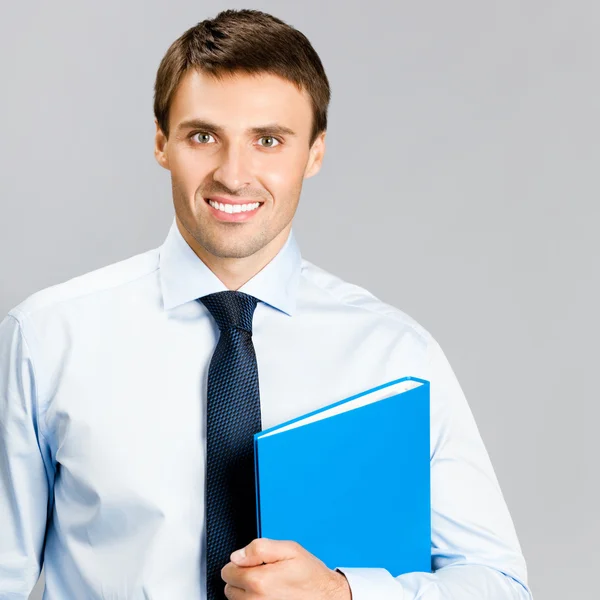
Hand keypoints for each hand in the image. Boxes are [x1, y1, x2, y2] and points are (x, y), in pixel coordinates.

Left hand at [221, 537, 351, 599]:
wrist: (326, 598)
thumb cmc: (310, 575)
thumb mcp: (289, 549)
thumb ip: (259, 548)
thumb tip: (237, 555)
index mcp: (259, 581)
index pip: (228, 571)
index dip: (240, 563)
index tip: (254, 563)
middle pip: (230, 588)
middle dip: (242, 578)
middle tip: (264, 574)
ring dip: (247, 593)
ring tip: (269, 586)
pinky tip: (270, 597)